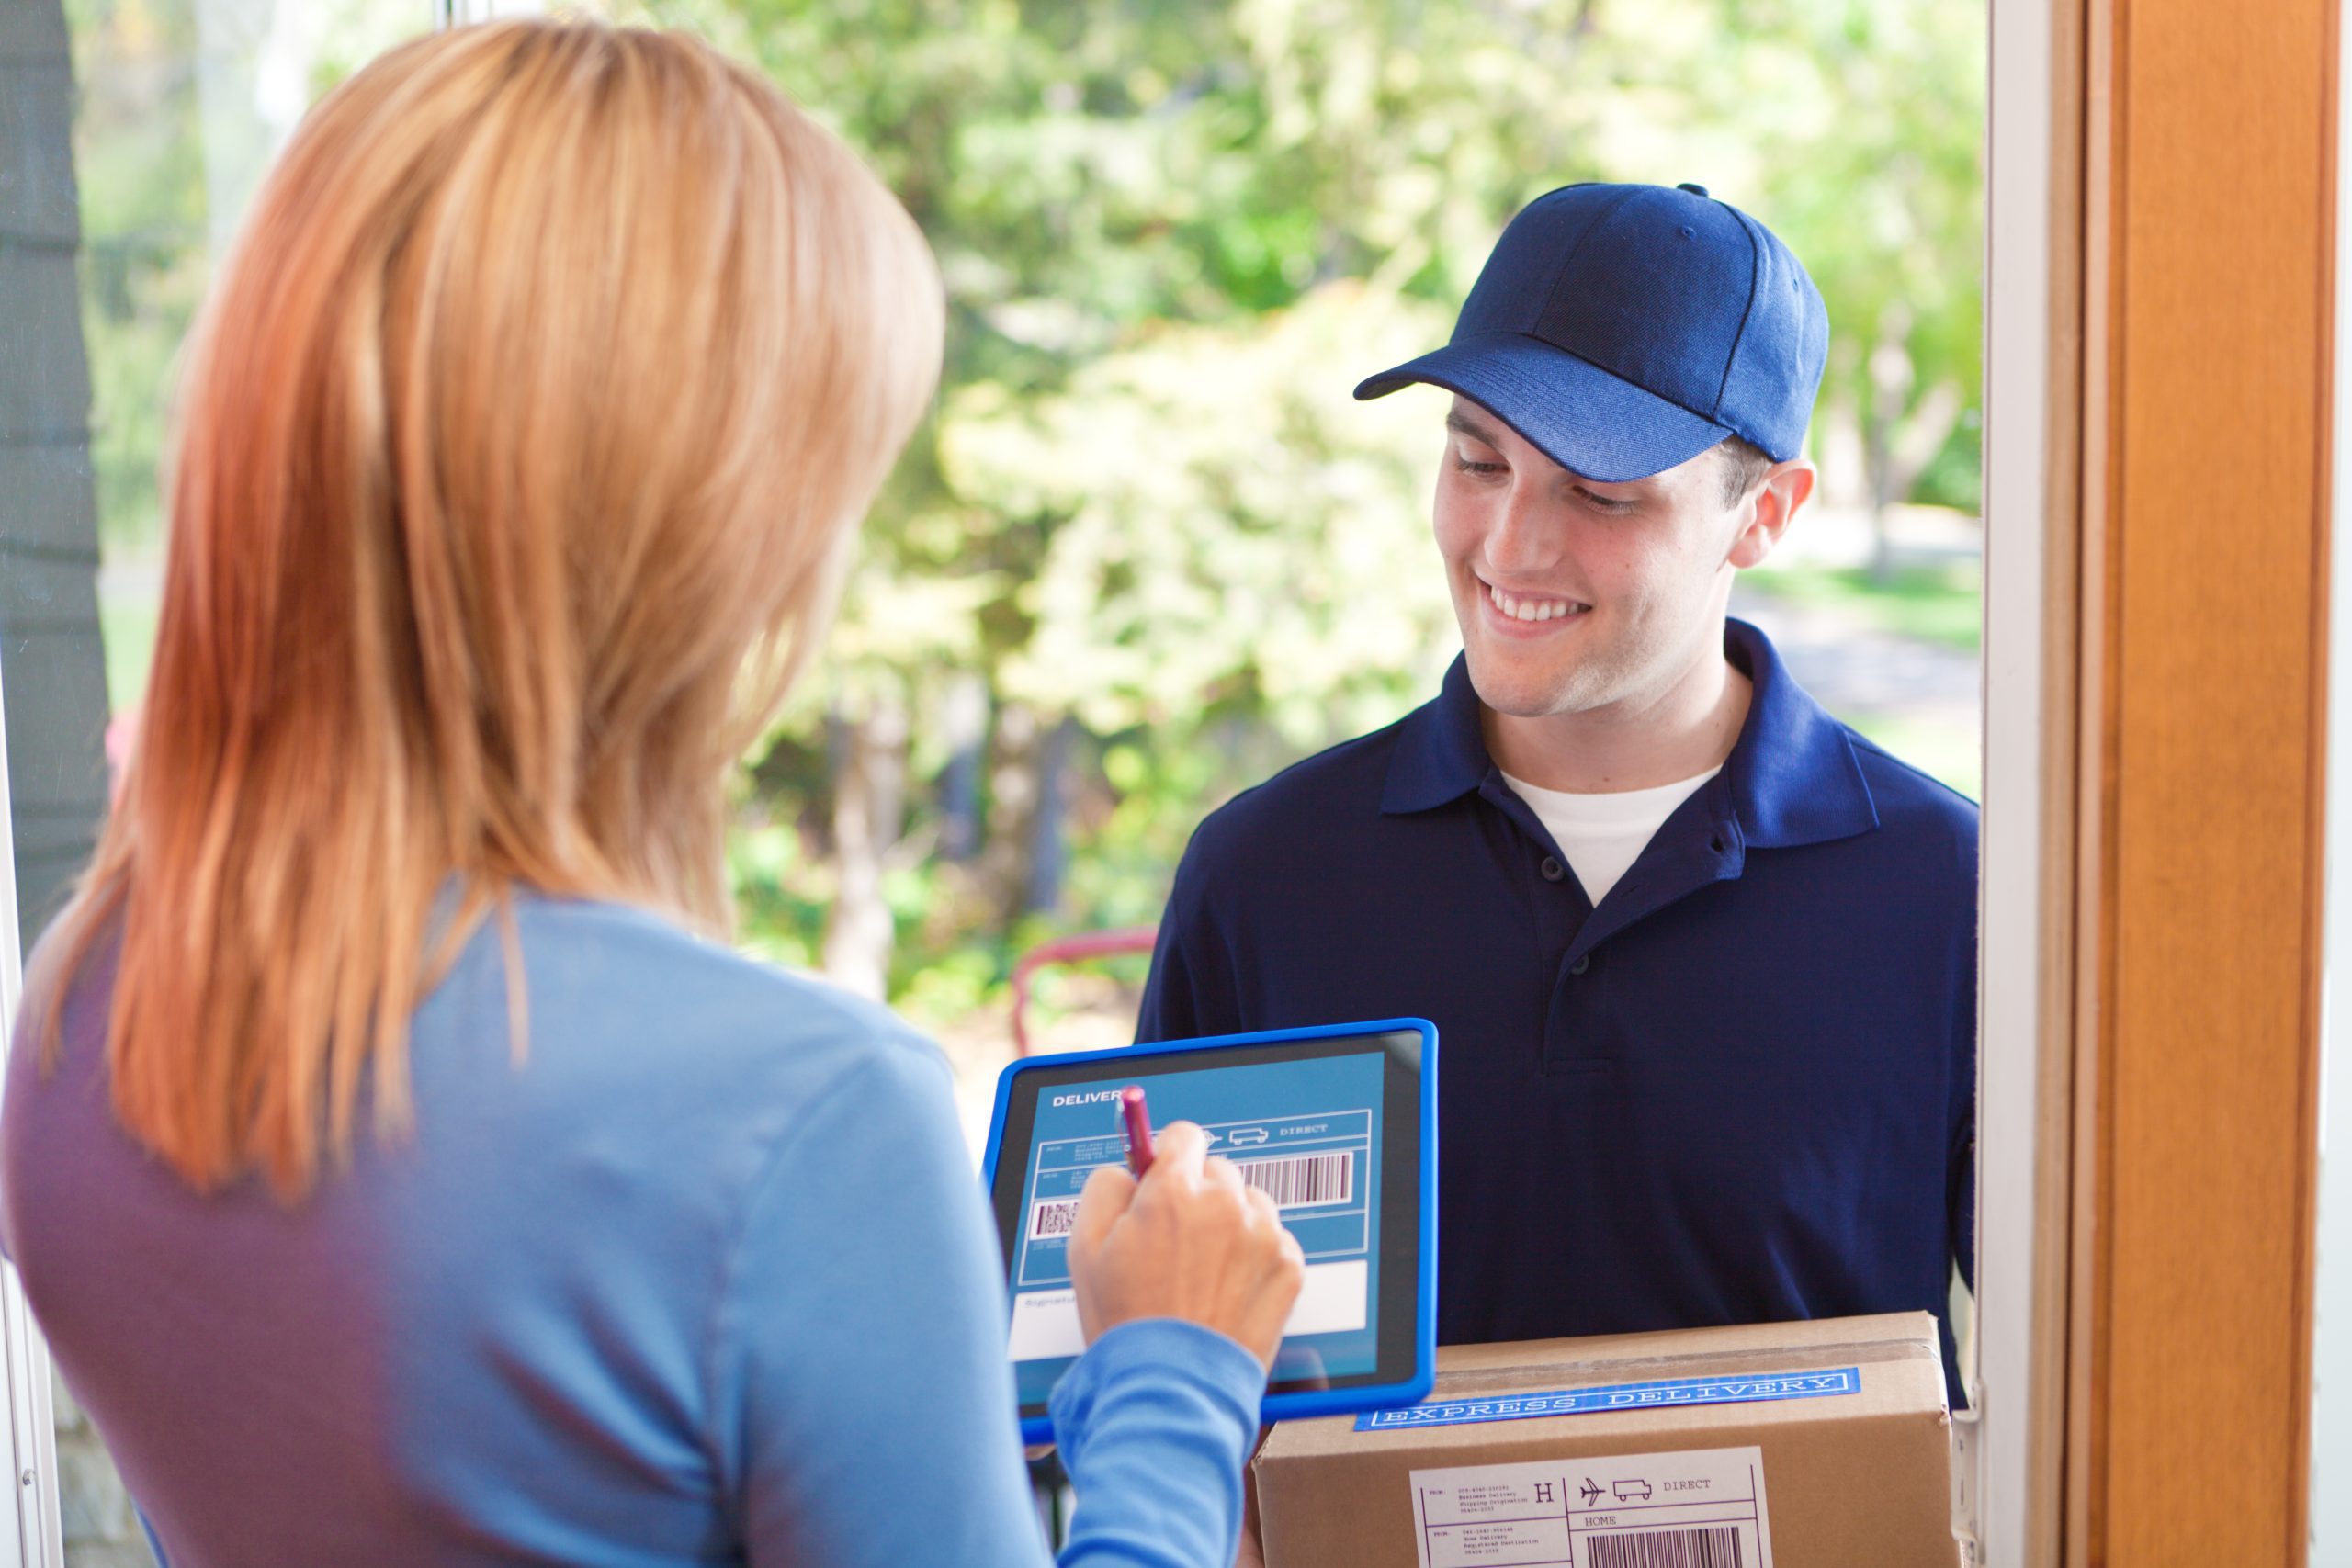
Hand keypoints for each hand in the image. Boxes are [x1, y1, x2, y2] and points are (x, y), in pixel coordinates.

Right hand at [1067, 1121, 1305, 1369]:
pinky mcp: (1289, 1267)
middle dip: (1198, 1197)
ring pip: (1249, 1204)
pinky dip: (1255, 1258)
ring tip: (1203, 1273)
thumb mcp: (1084, 1248)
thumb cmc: (1126, 1323)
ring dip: (1230, 1224)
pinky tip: (1228, 1289)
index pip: (1183, 1137)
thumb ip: (1105, 1188)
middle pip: (1216, 1172)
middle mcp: (1224, 1204)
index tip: (1165, 1178)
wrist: (1172, 1387)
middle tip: (1177, 1243)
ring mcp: (1263, 1235)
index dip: (1168, 1159)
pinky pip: (1275, 1240)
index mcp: (1173, 1191)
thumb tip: (1128, 1169)